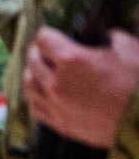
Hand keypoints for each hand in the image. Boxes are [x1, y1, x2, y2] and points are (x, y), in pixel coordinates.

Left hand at [25, 26, 138, 148]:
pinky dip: (35, 97)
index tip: (47, 33)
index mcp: (72, 60)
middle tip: (40, 49)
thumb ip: (111, 38)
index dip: (46, 33)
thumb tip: (104, 36)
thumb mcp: (130, 48)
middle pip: (33, 62)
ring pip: (30, 86)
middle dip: (36, 52)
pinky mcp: (61, 125)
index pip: (44, 40)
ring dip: (32, 74)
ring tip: (36, 70)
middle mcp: (57, 83)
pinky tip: (39, 93)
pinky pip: (36, 109)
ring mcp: (56, 106)